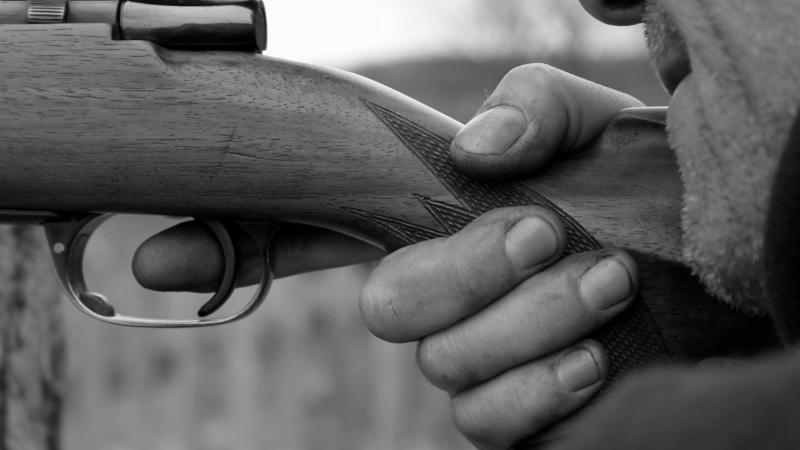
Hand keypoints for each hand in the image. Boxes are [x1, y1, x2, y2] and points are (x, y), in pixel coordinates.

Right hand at [132, 63, 644, 447]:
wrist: (699, 247)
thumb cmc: (628, 181)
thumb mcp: (582, 120)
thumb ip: (529, 109)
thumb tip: (478, 154)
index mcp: (425, 222)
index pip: (307, 236)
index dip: (228, 246)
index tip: (158, 256)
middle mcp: (438, 296)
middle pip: (386, 309)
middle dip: (459, 273)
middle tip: (538, 231)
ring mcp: (473, 358)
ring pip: (443, 364)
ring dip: (524, 319)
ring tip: (603, 279)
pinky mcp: (517, 412)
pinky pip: (486, 422)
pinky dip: (538, 386)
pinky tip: (590, 352)